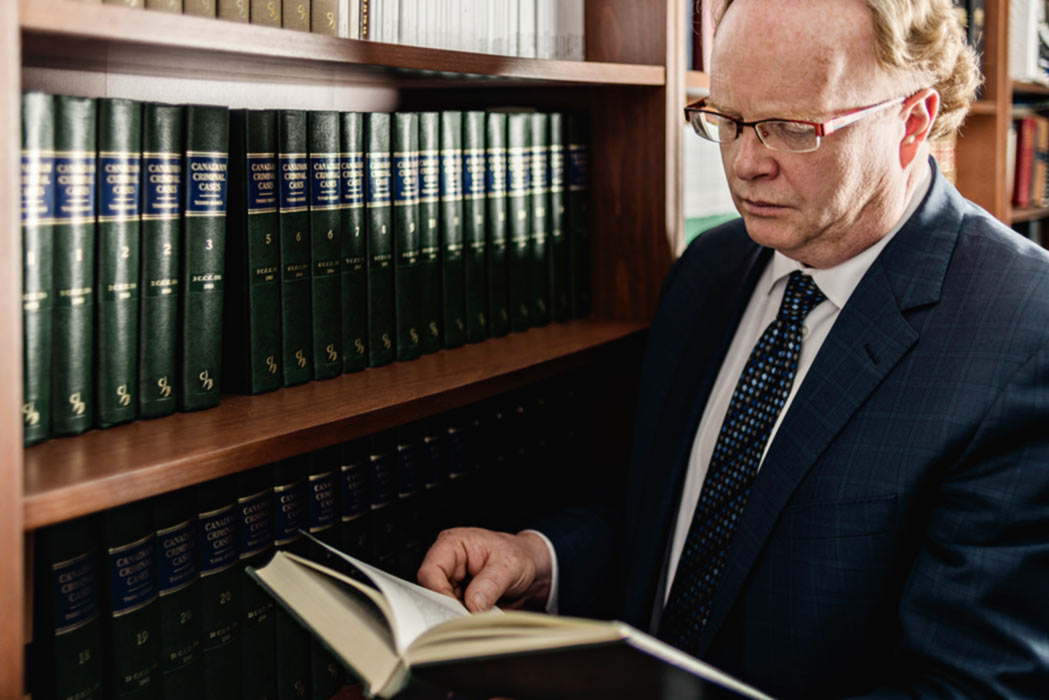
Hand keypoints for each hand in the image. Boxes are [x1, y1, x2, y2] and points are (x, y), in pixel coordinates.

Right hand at [417, 527, 552, 611]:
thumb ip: (490, 585)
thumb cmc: (519, 556)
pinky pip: (452, 613)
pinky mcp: (458, 597)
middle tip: (467, 620)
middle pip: (431, 592)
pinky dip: (463, 620)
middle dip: (449, 608)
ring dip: (457, 616)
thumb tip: (473, 605)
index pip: (430, 572)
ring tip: (477, 619)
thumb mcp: (509, 566)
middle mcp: (448, 562)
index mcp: (452, 544)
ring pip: (440, 606)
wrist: (532, 568)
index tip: (459, 610)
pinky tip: (476, 621)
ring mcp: (452, 581)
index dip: (440, 594)